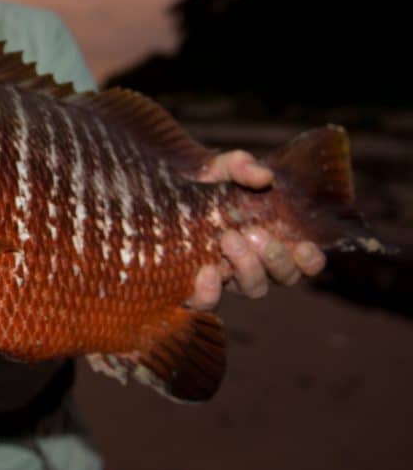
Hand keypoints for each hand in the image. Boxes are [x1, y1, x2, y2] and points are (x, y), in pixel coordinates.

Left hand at [188, 149, 326, 310]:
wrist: (158, 196)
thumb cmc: (199, 186)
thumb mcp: (217, 169)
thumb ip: (241, 165)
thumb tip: (264, 176)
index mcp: (270, 240)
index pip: (304, 262)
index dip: (311, 261)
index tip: (304, 246)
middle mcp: (255, 264)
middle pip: (282, 278)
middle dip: (275, 258)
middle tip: (254, 233)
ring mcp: (228, 279)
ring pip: (253, 289)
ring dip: (248, 268)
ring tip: (229, 239)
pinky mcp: (195, 288)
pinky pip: (208, 304)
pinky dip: (211, 293)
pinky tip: (206, 271)